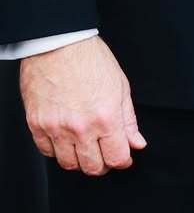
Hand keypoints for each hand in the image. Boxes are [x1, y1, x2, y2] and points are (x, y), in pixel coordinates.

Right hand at [20, 35, 146, 175]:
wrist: (59, 44)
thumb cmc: (90, 59)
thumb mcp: (120, 86)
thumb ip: (128, 119)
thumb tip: (137, 143)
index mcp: (106, 117)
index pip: (117, 157)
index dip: (123, 161)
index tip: (124, 157)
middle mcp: (81, 128)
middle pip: (93, 167)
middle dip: (103, 164)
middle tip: (105, 153)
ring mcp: (56, 128)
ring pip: (69, 164)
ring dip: (80, 160)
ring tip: (86, 147)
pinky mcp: (37, 125)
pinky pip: (47, 152)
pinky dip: (58, 151)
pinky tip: (66, 139)